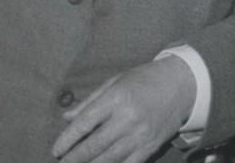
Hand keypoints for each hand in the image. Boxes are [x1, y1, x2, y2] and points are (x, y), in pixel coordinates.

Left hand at [51, 57, 196, 162]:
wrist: (179, 87)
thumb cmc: (141, 80)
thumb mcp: (113, 82)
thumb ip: (89, 101)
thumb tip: (66, 117)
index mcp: (115, 99)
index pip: (86, 122)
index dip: (68, 138)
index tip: (56, 149)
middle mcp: (127, 119)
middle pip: (96, 144)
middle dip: (76, 157)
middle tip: (62, 162)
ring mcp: (140, 136)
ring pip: (110, 158)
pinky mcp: (150, 148)